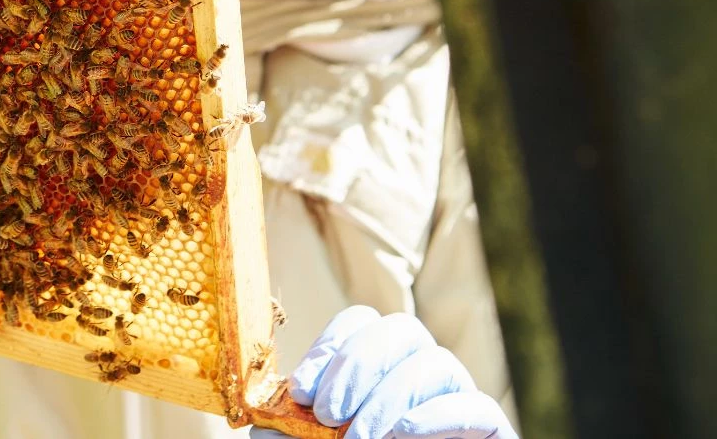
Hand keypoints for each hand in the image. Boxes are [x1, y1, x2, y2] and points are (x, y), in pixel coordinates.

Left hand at [251, 306, 517, 438]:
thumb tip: (262, 426)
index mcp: (380, 374)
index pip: (361, 325)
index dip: (331, 347)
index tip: (301, 392)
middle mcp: (422, 379)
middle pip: (402, 331)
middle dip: (359, 363)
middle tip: (326, 413)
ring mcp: (458, 404)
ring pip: (437, 362)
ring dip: (390, 395)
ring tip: (359, 437)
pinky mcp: (492, 432)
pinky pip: (477, 407)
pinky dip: (434, 416)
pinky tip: (400, 436)